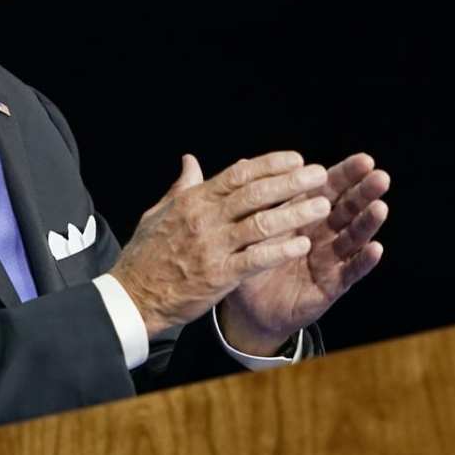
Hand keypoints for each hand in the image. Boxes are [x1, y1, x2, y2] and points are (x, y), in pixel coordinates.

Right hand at [109, 152, 332, 337]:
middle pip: (255, 194)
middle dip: (291, 182)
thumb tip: (190, 160)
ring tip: (322, 206)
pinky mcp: (218, 276)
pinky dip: (280, 250)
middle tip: (320, 175)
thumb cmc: (146, 254)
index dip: (270, 164)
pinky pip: (255, 259)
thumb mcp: (159, 213)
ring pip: (261, 224)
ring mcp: (212, 247)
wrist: (132, 296)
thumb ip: (182, 187)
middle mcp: (205, 219)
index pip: (238, 175)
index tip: (296, 158)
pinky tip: (303, 244)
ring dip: (295, 213)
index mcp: (193, 201)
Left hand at [216, 152, 388, 354]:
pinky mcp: (331, 286)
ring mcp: (330, 260)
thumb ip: (257, 200)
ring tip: (380, 208)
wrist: (248, 309)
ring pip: (353, 238)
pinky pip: (349, 272)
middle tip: (380, 177)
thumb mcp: (252, 229)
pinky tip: (375, 249)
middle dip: (365, 193)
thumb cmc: (251, 263)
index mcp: (305, 215)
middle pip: (349, 209)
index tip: (365, 160)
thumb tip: (244, 162)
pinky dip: (363, 261)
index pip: (330, 189)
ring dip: (368, 223)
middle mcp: (323, 235)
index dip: (347, 175)